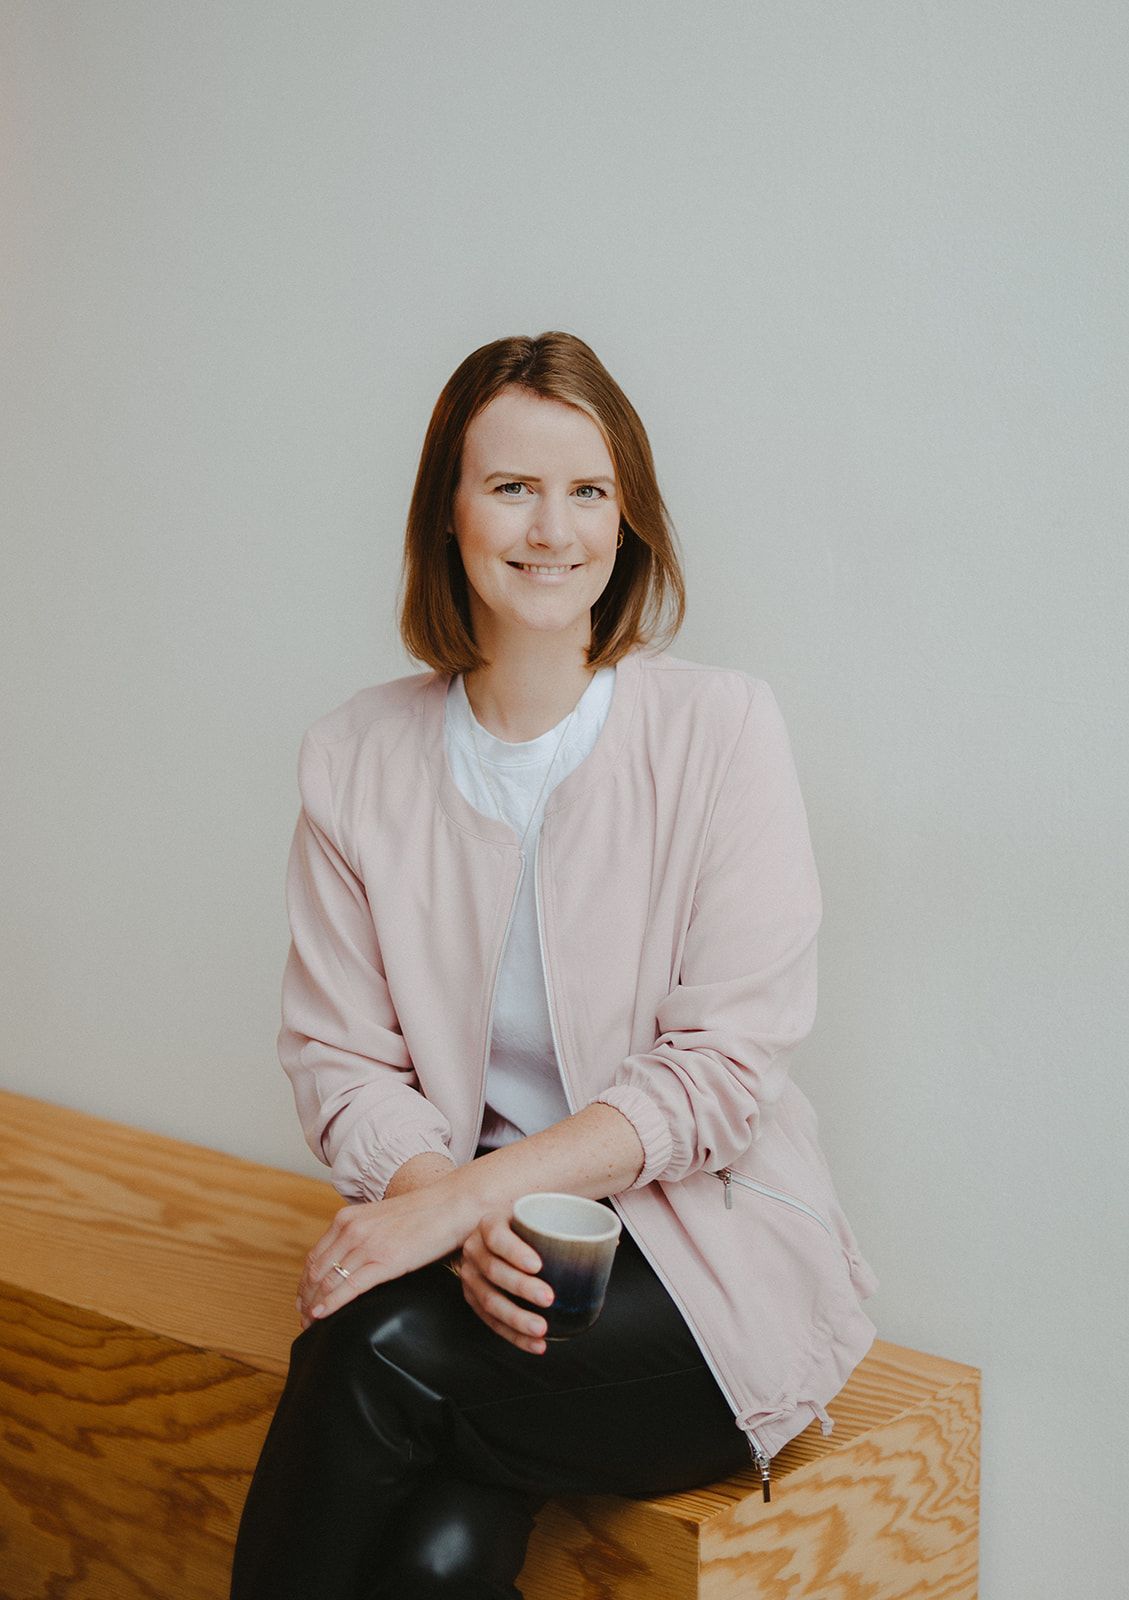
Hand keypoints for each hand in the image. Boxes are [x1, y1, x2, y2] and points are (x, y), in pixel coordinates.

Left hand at [296, 1183, 460, 1327]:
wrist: (450, 1204)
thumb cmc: (422, 1214)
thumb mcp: (380, 1219)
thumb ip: (362, 1235)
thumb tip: (352, 1260)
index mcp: (347, 1219)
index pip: (314, 1256)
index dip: (303, 1283)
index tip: (302, 1300)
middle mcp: (351, 1229)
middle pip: (315, 1272)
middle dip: (305, 1298)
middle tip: (302, 1318)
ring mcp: (366, 1245)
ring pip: (328, 1281)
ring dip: (314, 1305)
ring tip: (309, 1324)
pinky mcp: (384, 1261)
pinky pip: (349, 1286)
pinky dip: (331, 1303)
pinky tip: (322, 1315)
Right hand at [456, 1211, 554, 1354]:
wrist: (497, 1238)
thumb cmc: (525, 1229)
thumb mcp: (537, 1217)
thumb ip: (565, 1224)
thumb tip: (610, 1242)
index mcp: (489, 1224)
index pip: (498, 1237)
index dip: (515, 1252)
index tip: (538, 1265)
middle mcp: (474, 1249)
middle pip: (494, 1270)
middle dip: (521, 1287)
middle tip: (548, 1298)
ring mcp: (471, 1276)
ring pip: (489, 1300)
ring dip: (516, 1318)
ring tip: (541, 1328)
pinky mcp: (473, 1299)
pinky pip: (491, 1321)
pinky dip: (514, 1336)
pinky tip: (536, 1344)